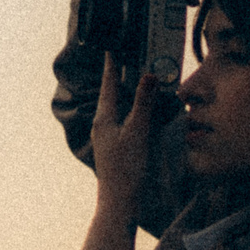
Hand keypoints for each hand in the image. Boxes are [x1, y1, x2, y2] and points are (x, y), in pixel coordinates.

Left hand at [85, 52, 157, 248]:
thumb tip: (148, 75)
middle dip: (119, 76)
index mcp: (104, 118)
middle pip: (112, 94)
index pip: (108, 84)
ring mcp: (108, 138)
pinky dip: (133, 111)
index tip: (111, 46)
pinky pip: (124, 121)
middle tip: (127, 57)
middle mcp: (102, 125)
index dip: (111, 64)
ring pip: (118, 108)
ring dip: (127, 94)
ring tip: (136, 80)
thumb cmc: (127, 168)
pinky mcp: (116, 148)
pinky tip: (142, 113)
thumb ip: (144, 103)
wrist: (120, 203)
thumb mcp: (139, 131)